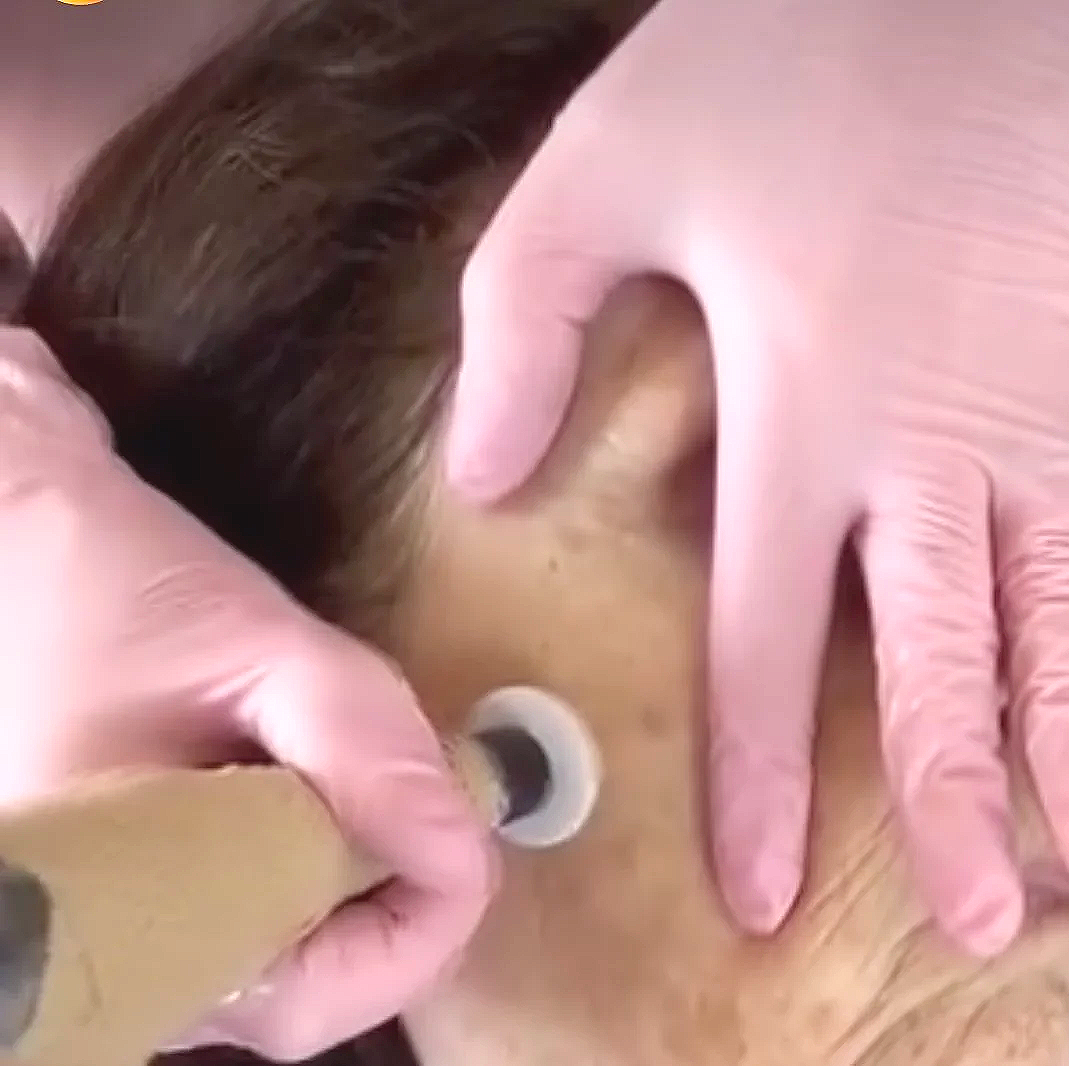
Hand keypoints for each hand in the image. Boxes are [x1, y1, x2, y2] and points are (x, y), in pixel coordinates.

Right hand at [0, 325, 493, 1057]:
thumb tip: (466, 848)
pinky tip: (328, 787)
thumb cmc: (123, 597)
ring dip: (369, 877)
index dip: (414, 933)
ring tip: (375, 776)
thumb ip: (369, 751)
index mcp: (124, 923)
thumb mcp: (265, 653)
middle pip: (314, 992)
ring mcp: (131, 935)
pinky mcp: (149, 896)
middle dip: (400, 898)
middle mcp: (120, 962)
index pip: (310, 1002)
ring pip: (296, 959)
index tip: (470, 835)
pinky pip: (267, 918)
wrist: (26, 549)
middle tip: (439, 798)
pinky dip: (329, 862)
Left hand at [446, 0, 1068, 953]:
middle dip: (949, 801)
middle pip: (938, 662)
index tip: (765, 895)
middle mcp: (931, 445)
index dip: (758, 780)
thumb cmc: (756, 70)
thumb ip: (520, 341)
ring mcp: (1048, 411)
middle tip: (980, 922)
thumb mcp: (586, 188)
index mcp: (797, 418)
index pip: (762, 641)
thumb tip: (479, 485)